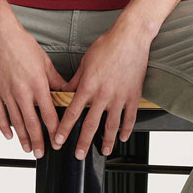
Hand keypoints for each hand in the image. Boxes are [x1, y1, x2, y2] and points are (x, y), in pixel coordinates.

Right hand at [0, 15, 69, 158]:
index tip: (57, 140)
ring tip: (27, 148)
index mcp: (38, 83)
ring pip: (16, 121)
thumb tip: (66, 92)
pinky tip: (9, 135)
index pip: (48, 113)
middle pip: (32, 123)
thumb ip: (55, 80)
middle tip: (41, 153)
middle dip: (38, 141)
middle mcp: (22, 91)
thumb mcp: (44, 60)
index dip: (54, 130)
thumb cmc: (21, 43)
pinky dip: (4, 127)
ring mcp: (6, 92)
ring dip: (23, 138)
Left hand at [51, 22, 151, 159]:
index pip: (72, 112)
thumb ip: (75, 80)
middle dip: (83, 142)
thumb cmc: (107, 46)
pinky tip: (123, 137)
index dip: (64, 128)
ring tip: (105, 151)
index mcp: (88, 85)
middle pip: (91, 124)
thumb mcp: (85, 62)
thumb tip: (65, 92)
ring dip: (107, 141)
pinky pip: (130, 117)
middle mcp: (103, 94)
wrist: (130, 38)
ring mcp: (120, 96)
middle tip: (78, 154)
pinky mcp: (133, 95)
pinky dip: (127, 129)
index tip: (59, 140)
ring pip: (112, 125)